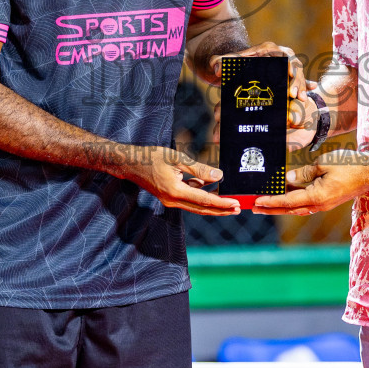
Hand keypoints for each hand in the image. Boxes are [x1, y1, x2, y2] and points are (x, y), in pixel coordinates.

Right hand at [126, 145, 240, 216]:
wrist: (130, 163)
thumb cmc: (152, 157)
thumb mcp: (177, 158)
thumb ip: (198, 168)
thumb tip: (218, 176)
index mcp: (175, 191)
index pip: (204, 200)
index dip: (221, 203)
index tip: (235, 204)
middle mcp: (172, 200)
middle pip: (202, 209)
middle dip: (221, 210)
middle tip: (238, 209)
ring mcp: (170, 200)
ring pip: (196, 206)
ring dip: (212, 205)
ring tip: (229, 202)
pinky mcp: (169, 197)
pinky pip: (189, 200)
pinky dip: (201, 196)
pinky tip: (208, 187)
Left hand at [211, 41, 311, 128]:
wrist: (248, 64)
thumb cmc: (242, 62)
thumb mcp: (233, 61)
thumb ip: (221, 62)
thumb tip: (215, 68)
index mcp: (270, 49)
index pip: (281, 55)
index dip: (287, 64)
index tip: (290, 74)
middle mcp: (283, 54)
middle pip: (293, 65)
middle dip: (296, 80)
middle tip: (293, 94)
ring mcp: (289, 64)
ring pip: (299, 74)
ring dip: (301, 86)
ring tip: (301, 99)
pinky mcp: (292, 75)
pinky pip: (302, 80)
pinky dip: (306, 87)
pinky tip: (308, 96)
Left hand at [253, 149, 368, 215]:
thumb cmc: (350, 165)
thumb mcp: (323, 164)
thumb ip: (304, 172)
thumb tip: (289, 178)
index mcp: (317, 197)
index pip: (287, 201)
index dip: (270, 201)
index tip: (255, 201)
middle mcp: (319, 205)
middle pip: (289, 209)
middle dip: (270, 208)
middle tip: (253, 207)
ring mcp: (324, 205)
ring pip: (296, 208)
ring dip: (279, 206)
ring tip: (263, 204)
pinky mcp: (327, 201)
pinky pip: (305, 204)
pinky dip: (292, 202)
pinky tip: (285, 196)